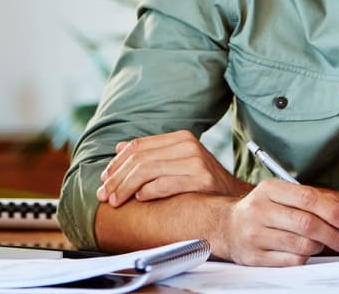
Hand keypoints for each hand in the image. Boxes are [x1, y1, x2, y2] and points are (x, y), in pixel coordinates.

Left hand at [96, 130, 250, 205]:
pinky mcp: (201, 179)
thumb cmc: (203, 182)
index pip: (139, 146)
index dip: (117, 162)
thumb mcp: (178, 161)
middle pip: (140, 158)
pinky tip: (139, 198)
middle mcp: (187, 145)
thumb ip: (152, 153)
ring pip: (148, 170)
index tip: (104, 178)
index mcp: (179, 137)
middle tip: (104, 194)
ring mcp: (195, 161)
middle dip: (117, 178)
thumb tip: (119, 148)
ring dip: (126, 187)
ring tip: (115, 201)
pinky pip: (166, 183)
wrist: (235, 197)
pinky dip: (148, 191)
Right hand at [219, 179, 338, 265]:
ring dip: (319, 246)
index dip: (330, 210)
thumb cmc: (262, 209)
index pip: (305, 198)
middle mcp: (260, 210)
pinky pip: (291, 261)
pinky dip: (304, 258)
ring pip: (301, 245)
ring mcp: (256, 234)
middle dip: (331, 233)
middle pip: (305, 224)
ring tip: (322, 244)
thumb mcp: (277, 194)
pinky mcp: (255, 256)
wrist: (227, 226)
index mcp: (268, 189)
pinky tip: (304, 251)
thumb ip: (306, 199)